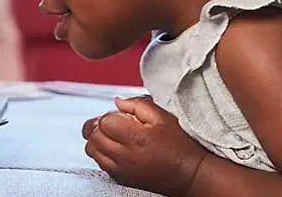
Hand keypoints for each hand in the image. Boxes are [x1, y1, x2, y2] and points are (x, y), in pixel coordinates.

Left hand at [84, 97, 206, 195]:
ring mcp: (120, 170)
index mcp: (134, 138)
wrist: (190, 174)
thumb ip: (137, 104)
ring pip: (92, 150)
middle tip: (117, 124)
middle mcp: (124, 156)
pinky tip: (117, 148)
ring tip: (114, 136)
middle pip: (93, 135)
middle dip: (101, 125)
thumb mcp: (163, 116)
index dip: (111, 115)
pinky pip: (99, 163)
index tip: (122, 116)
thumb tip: (118, 102)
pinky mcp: (120, 179)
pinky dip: (102, 153)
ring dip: (98, 139)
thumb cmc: (180, 145)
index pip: (103, 121)